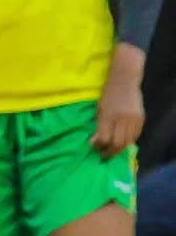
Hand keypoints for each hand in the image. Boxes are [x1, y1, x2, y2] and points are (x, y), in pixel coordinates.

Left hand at [93, 42, 144, 158]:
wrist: (124, 80)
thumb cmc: (107, 93)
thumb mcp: (99, 107)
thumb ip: (99, 124)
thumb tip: (96, 141)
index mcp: (108, 115)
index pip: (104, 138)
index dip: (98, 146)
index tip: (93, 147)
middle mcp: (121, 119)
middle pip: (117, 143)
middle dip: (109, 152)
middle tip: (102, 156)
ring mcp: (133, 120)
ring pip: (127, 142)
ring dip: (119, 150)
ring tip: (112, 152)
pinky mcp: (141, 119)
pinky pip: (135, 136)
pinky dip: (128, 142)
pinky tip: (122, 144)